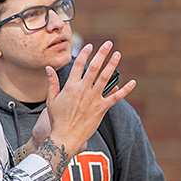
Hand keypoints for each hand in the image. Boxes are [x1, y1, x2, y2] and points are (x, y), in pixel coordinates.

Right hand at [39, 42, 134, 173]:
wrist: (65, 137)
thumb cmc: (57, 120)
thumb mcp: (51, 100)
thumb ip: (52, 83)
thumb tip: (48, 68)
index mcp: (71, 86)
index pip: (78, 65)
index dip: (85, 54)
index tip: (90, 46)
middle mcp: (84, 90)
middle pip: (94, 67)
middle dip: (102, 53)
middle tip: (108, 43)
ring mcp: (94, 98)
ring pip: (106, 77)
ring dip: (112, 64)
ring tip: (117, 55)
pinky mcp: (102, 108)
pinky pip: (116, 97)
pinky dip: (125, 90)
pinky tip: (132, 82)